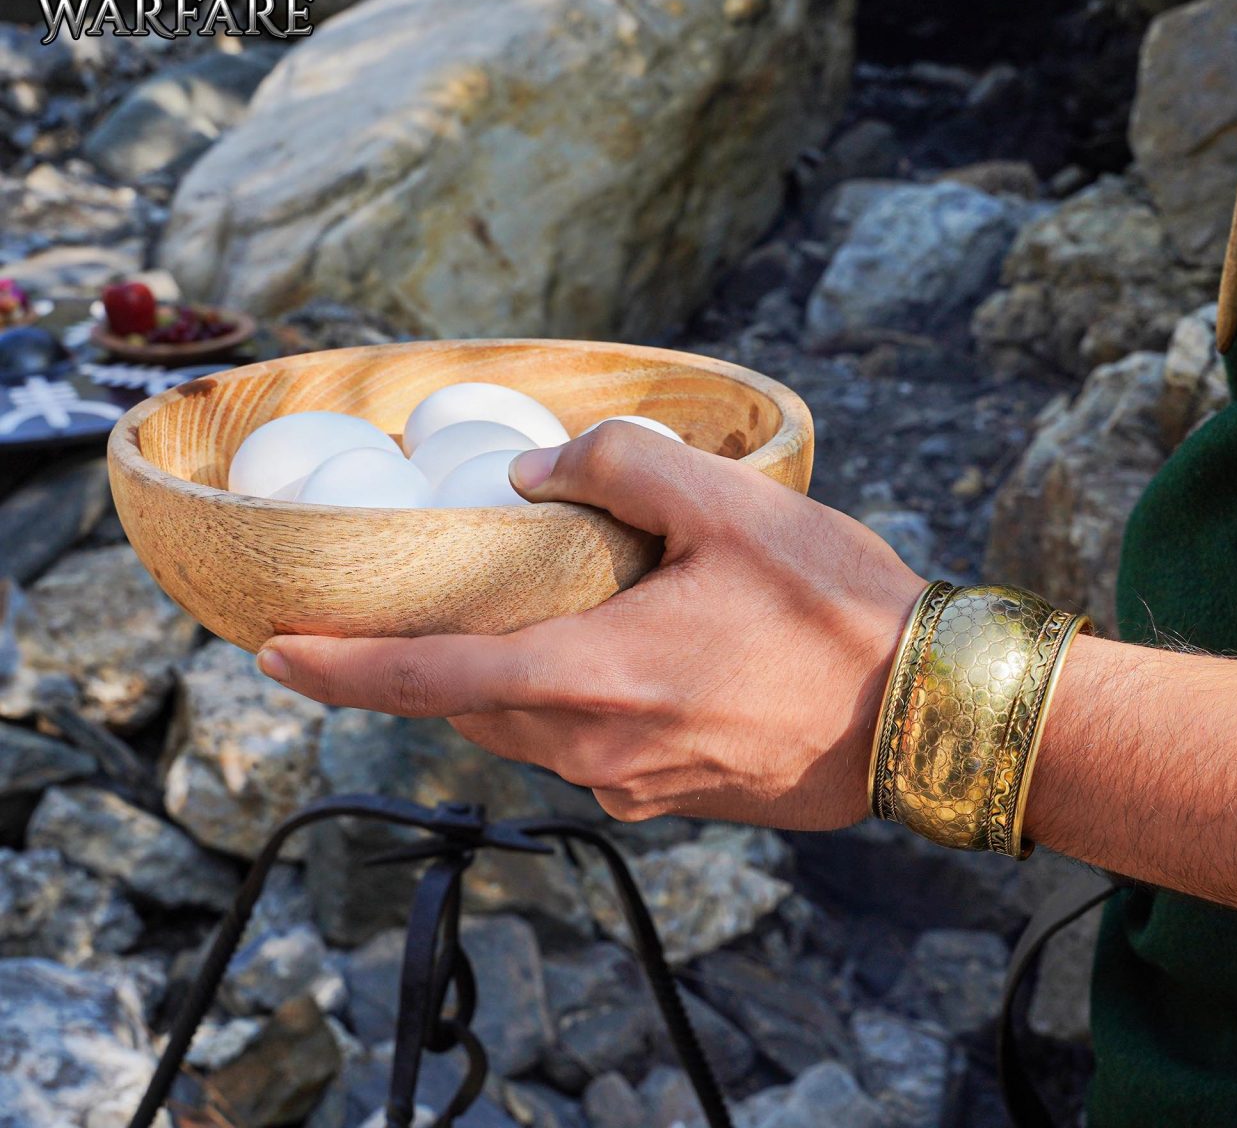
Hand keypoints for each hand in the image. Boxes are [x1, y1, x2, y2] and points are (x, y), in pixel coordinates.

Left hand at [257, 423, 925, 829]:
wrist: (930, 716)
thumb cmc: (836, 610)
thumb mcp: (730, 506)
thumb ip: (619, 467)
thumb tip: (532, 474)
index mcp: (594, 680)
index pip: (429, 679)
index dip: (342, 668)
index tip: (274, 654)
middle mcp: (598, 751)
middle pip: (470, 708)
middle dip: (422, 667)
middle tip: (404, 611)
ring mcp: (636, 786)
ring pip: (526, 732)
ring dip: (500, 681)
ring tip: (511, 620)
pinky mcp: (674, 800)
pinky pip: (584, 752)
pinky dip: (563, 704)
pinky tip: (606, 658)